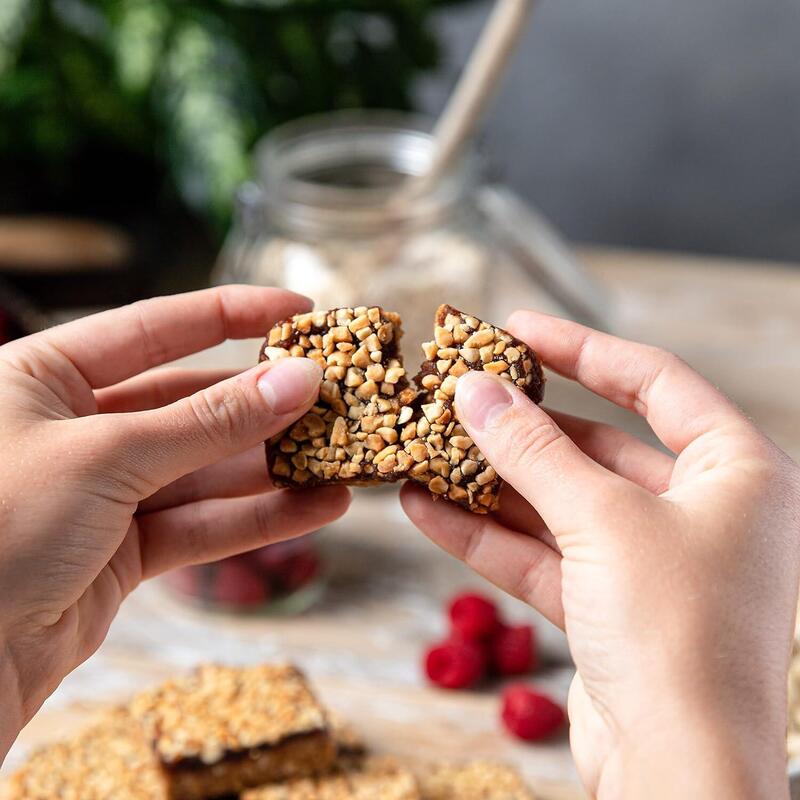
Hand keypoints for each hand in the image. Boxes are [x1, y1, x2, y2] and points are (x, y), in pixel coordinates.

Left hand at [0, 286, 349, 759]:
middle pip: (190, 403)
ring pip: (203, 471)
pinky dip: (257, 519)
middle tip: (332, 401)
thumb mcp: (108, 456)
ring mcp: (101, 493)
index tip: (298, 312)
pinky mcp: (123, 553)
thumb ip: (210, 421)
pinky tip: (316, 509)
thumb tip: (298, 380)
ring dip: (272, 470)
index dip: (231, 315)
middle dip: (263, 405)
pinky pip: (200, 524)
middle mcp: (75, 428)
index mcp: (45, 376)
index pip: (155, 326)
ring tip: (340, 461)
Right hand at [402, 311, 799, 798]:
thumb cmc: (677, 636)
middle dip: (521, 426)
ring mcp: (653, 563)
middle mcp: (702, 513)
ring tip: (424, 448)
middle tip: (458, 395)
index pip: (654, 381)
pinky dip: (485, 534)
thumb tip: (475, 391)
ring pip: (559, 504)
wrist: (678, 776)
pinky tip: (425, 508)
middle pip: (596, 446)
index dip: (582, 348)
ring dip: (490, 482)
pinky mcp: (609, 609)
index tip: (518, 328)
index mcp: (737, 473)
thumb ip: (532, 450)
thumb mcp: (599, 519)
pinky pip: (542, 554)